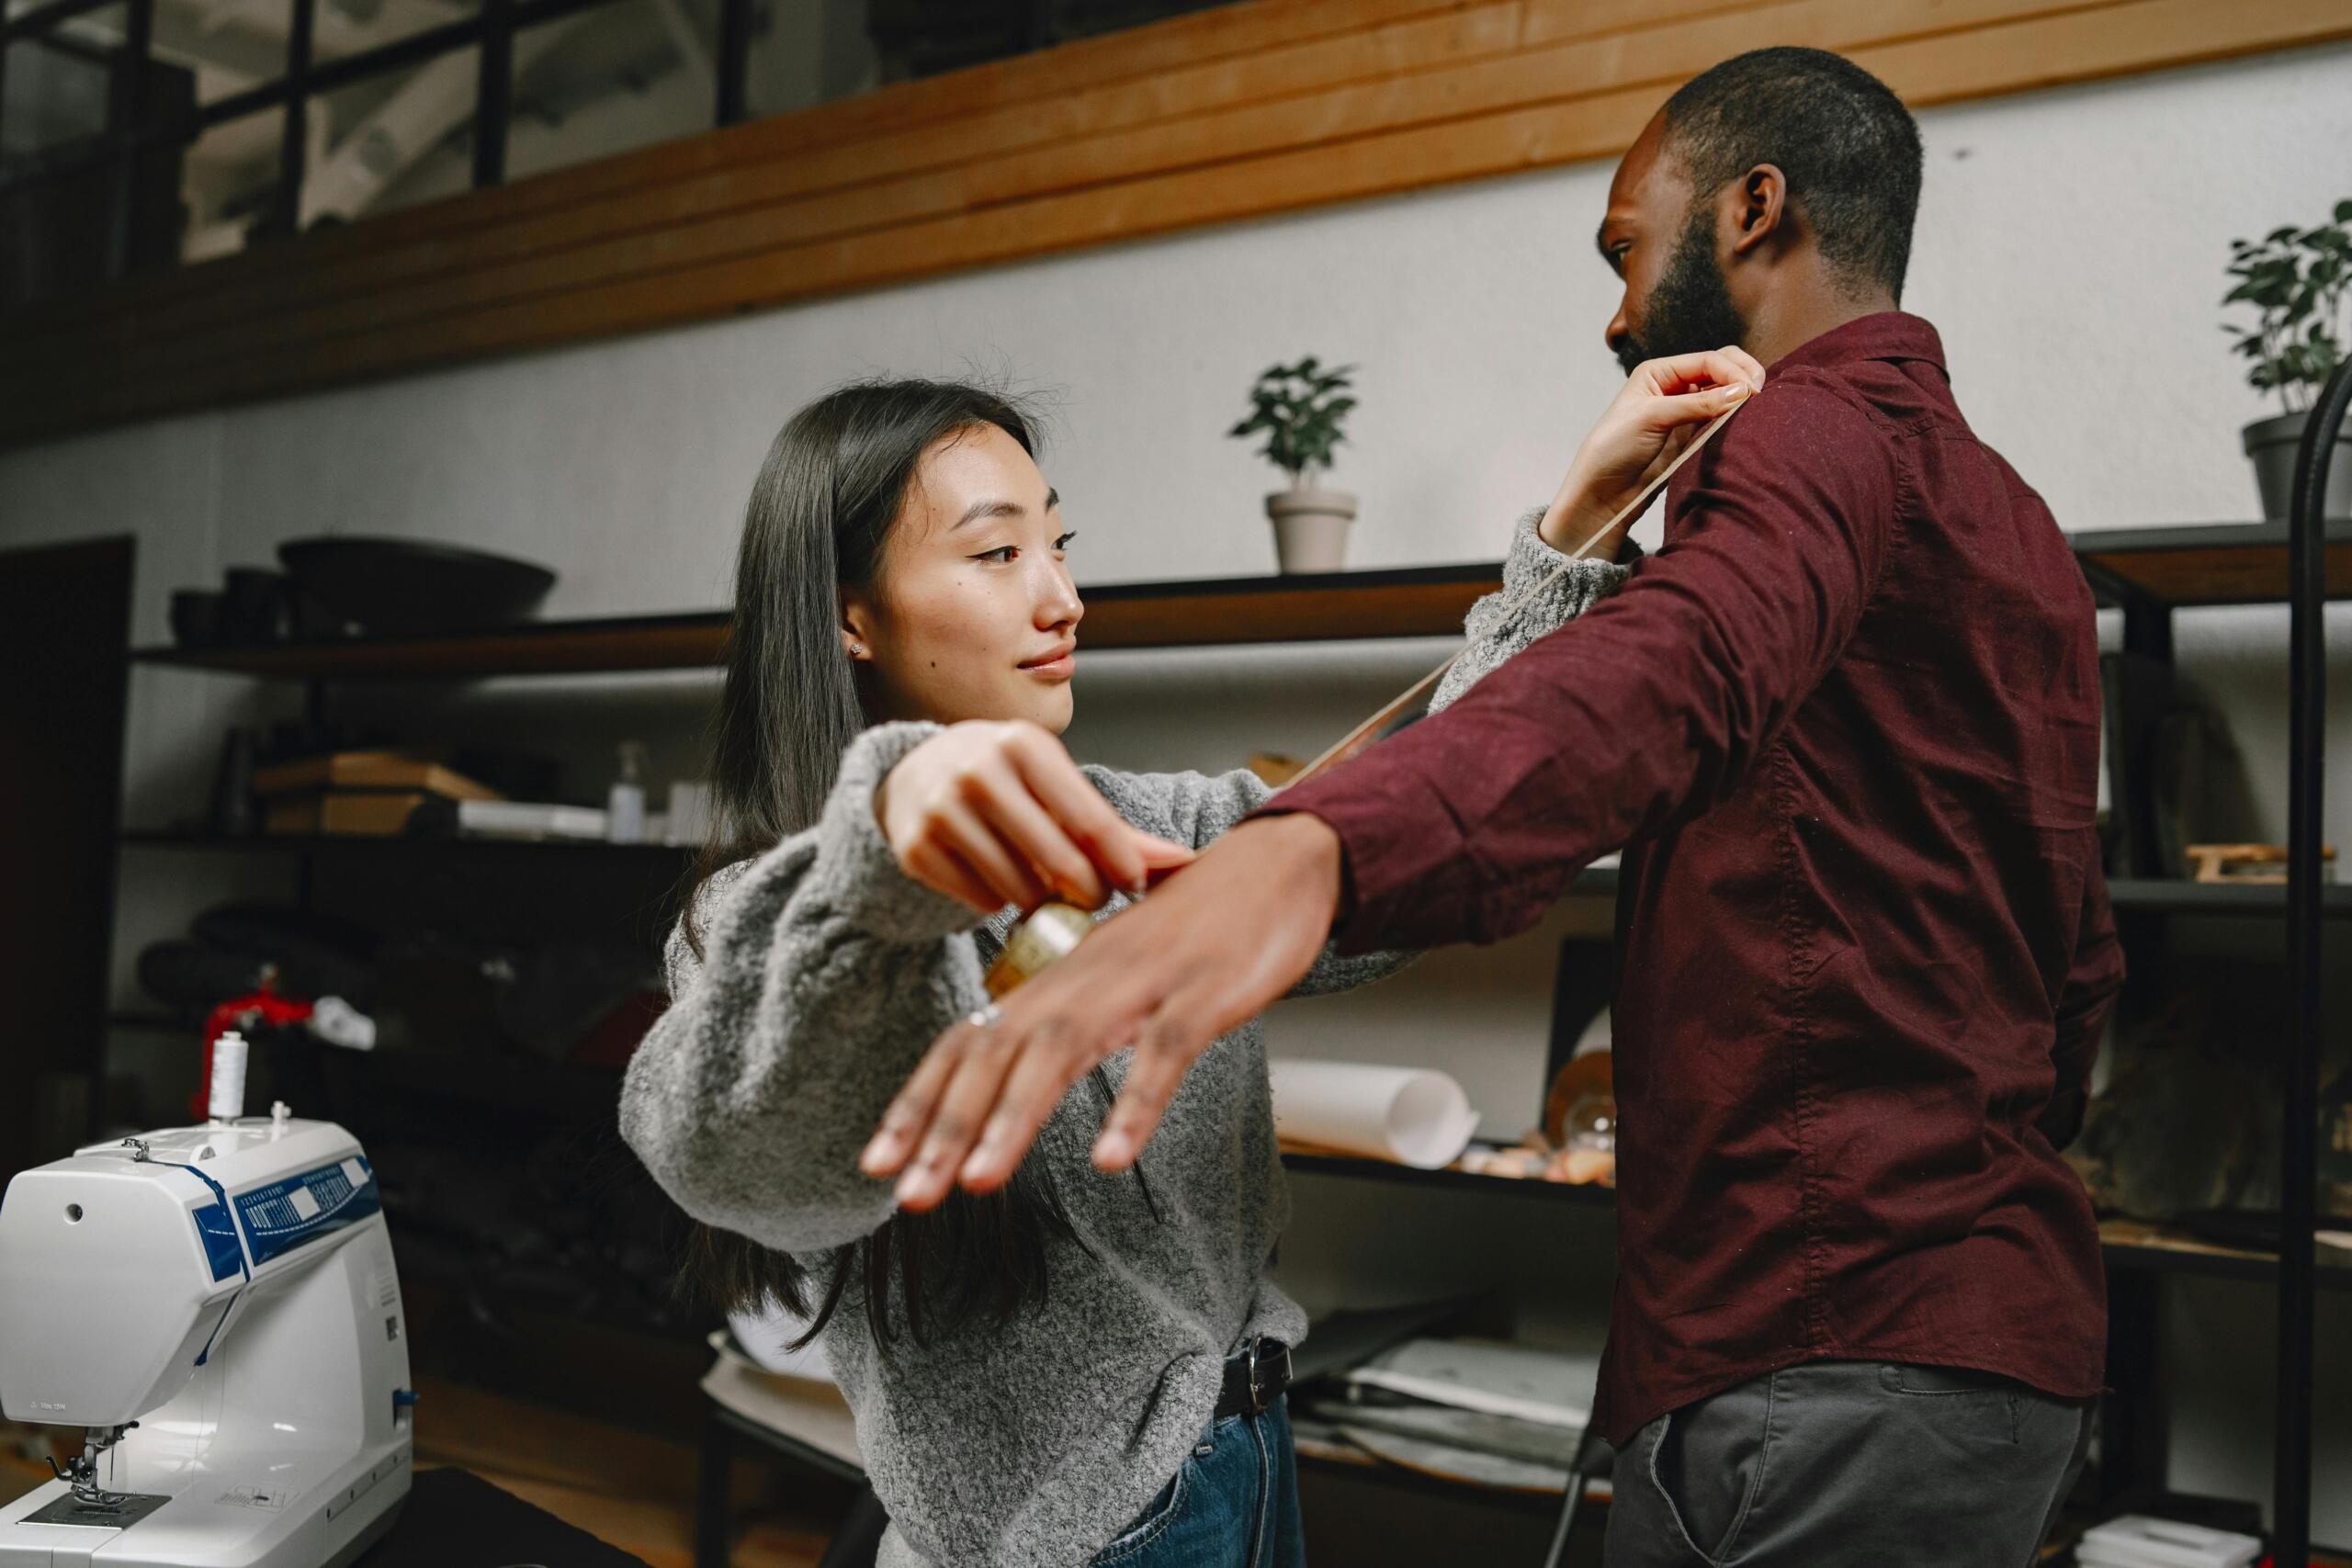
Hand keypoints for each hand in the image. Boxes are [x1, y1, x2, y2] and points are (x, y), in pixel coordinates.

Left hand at [859, 813, 1343, 1208]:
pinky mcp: (1201, 996)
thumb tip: (1009, 1070)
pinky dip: (1132, 1105)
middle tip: (907, 1194)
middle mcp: (1084, 979)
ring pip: (1061, 1052)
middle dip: (946, 1126)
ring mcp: (1141, 985)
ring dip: (1013, 1120)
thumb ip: (1066, 1017)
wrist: (1274, 866)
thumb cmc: (1192, 929)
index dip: (919, 1100)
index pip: (969, 1039)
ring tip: (977, 1181)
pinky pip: (1162, 1054)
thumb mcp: (1113, 972)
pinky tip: (1109, 1156)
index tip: (878, 1161)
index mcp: (1059, 980)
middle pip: (998, 1051)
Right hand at [875, 721, 1193, 914]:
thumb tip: (1183, 864)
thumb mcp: (1056, 784)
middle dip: (1088, 892)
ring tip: (1042, 884)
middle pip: (1060, 864)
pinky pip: (982, 901)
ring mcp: (942, 810)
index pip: (1091, 822)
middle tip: (1092, 897)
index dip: (1122, 865)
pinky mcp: (916, 848)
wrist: (917, 772)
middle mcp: (978, 772)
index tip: (1132, 884)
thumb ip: (1116, 828)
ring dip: (1042, 901)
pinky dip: (1000, 902)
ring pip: (1020, 890)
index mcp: (1024, 745)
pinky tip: (998, 878)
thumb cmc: (1009, 779)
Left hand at [1539, 347, 1765, 556]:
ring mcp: (1686, 411)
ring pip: (1726, 393)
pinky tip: (1748, 422)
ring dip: (1743, 397)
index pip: (1708, 360)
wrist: (1601, 493)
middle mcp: (1674, 386)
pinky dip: (1737, 418)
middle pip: (1722, 369)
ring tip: (1760, 408)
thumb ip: (1696, 404)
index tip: (1751, 392)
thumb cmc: (1612, 449)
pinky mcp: (1692, 435)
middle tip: (1761, 394)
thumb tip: (1741, 392)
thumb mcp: (1651, 418)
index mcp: (1659, 372)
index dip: (1733, 372)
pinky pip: (1722, 419)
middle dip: (1743, 375)